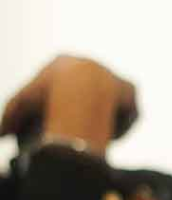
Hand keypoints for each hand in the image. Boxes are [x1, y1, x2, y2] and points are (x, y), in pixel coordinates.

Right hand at [3, 56, 138, 153]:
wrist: (79, 93)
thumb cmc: (46, 98)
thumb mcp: (20, 106)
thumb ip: (9, 119)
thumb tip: (3, 135)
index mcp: (64, 62)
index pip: (60, 85)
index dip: (58, 107)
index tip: (56, 125)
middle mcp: (90, 64)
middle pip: (87, 93)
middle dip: (83, 113)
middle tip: (78, 135)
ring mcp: (112, 75)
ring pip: (109, 102)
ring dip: (105, 118)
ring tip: (97, 137)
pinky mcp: (130, 89)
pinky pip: (129, 112)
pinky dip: (122, 125)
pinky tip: (112, 137)